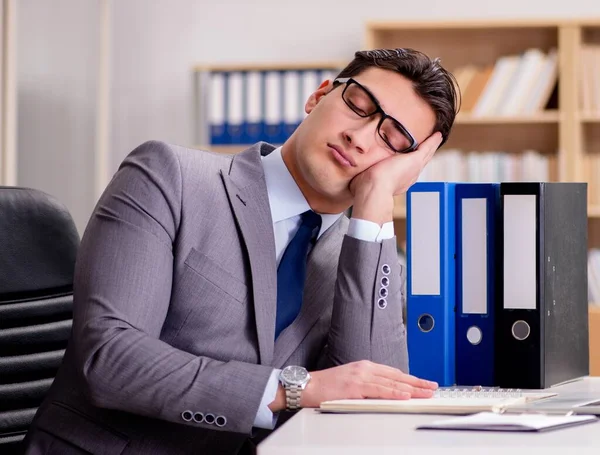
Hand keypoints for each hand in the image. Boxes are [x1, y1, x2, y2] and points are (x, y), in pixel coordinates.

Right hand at [300, 360, 437, 407]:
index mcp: (364, 367)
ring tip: (425, 392)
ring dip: (411, 388)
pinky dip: (394, 392)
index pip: (393, 372)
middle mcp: (364, 368)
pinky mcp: (355, 386)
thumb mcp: (351, 381)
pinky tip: (404, 395)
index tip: (424, 383)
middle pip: (396, 375)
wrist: (308, 385)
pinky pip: (379, 390)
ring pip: (391, 382)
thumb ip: (368, 384)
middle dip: (416, 382)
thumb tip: (385, 392)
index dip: (410, 378)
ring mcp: (360, 376)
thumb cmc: (326, 386)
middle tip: (432, 386)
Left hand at [350, 132, 442, 224]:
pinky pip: (427, 148)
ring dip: (431, 146)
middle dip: (425, 153)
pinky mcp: (415, 160)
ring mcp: (413, 169)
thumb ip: (360, 175)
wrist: (373, 191)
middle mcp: (408, 176)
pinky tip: (438, 134)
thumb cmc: (364, 190)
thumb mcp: (362, 179)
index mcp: (397, 181)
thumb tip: (350, 175)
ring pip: (425, 155)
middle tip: (431, 144)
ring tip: (437, 138)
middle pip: (420, 162)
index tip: (408, 158)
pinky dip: (433, 141)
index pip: (405, 170)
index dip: (408, 163)